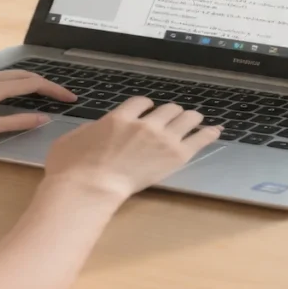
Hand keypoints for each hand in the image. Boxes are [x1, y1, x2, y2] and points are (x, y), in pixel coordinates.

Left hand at [0, 71, 75, 143]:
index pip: (31, 83)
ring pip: (4, 74)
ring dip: (25, 81)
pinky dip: (7, 82)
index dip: (54, 90)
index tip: (70, 98)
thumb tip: (41, 119)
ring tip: (39, 94)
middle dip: (44, 83)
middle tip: (61, 96)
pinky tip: (5, 93)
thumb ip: (11, 123)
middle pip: (21, 74)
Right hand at [43, 97, 220, 200]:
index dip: (146, 106)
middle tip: (173, 119)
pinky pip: (199, 138)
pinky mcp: (175, 156)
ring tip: (194, 120)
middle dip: (170, 113)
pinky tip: (215, 130)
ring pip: (186, 117)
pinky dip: (208, 132)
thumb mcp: (72, 139)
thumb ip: (89, 131)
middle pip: (167, 108)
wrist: (89, 186)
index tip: (148, 111)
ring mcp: (161, 139)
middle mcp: (143, 123)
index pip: (141, 102)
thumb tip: (94, 132)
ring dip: (189, 117)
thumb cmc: (72, 167)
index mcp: (119, 117)